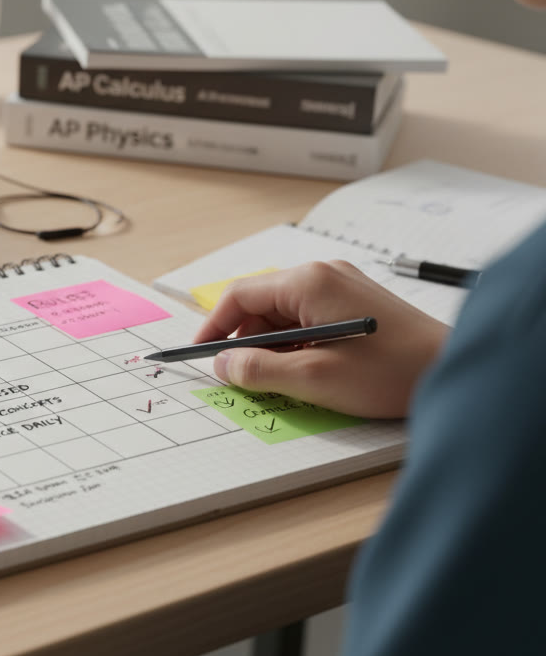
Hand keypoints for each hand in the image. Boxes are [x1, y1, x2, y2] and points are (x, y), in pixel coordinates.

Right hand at [193, 261, 449, 417]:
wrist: (454, 371)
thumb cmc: (391, 372)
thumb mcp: (313, 378)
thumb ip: (258, 370)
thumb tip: (223, 365)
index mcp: (309, 282)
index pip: (240, 296)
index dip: (214, 328)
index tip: (201, 356)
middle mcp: (324, 275)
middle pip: (262, 304)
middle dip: (245, 341)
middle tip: (240, 377)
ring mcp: (342, 287)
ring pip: (284, 314)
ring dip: (272, 346)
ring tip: (279, 380)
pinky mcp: (356, 304)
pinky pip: (308, 318)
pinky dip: (295, 344)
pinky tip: (304, 371)